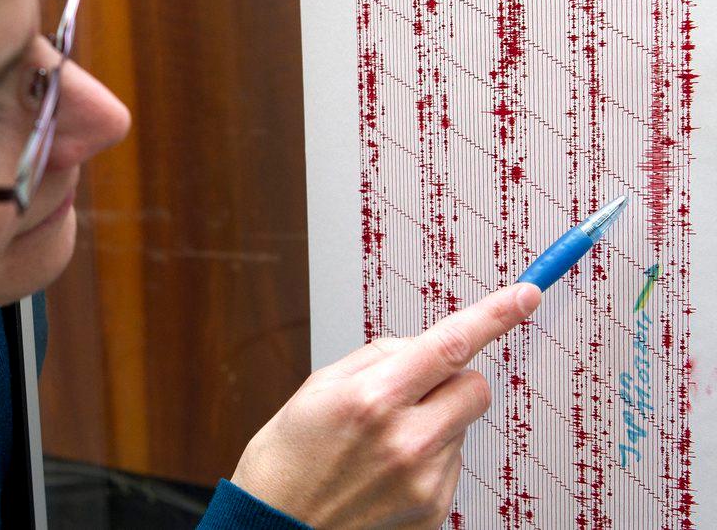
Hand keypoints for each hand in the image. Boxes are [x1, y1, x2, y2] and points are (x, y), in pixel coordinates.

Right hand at [230, 283, 541, 528]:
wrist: (277, 527)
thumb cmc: (289, 456)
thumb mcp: (319, 387)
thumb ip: (377, 358)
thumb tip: (423, 346)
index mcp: (372, 398)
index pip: (450, 345)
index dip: (494, 315)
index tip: (524, 296)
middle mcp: (405, 440)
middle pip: (475, 387)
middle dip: (452, 379)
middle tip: (413, 391)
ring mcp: (423, 479)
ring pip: (461, 425)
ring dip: (434, 422)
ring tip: (381, 443)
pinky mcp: (433, 508)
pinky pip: (452, 463)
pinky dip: (428, 457)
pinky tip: (387, 470)